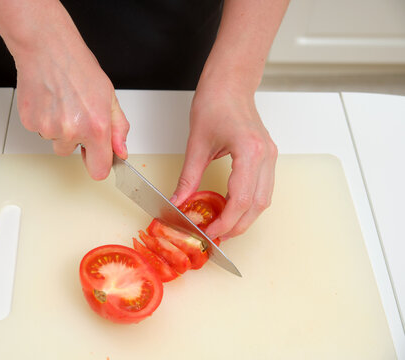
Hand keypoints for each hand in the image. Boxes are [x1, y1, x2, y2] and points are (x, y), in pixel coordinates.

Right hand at [14, 43, 128, 179]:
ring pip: (54, 141)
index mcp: (96, 127)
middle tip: (75, 112)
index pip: (99, 170)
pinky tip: (49, 100)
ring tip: (61, 102)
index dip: (98, 163)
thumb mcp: (109, 97)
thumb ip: (118, 128)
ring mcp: (48, 128)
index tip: (96, 155)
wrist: (47, 48)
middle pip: (71, 154)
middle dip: (75, 139)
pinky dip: (43, 119)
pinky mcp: (30, 123)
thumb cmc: (78, 68)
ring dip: (58, 128)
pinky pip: (39, 131)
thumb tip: (121, 152)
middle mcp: (72, 131)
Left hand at [172, 87, 276, 239]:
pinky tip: (231, 209)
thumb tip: (178, 202)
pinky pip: (263, 189)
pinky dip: (248, 204)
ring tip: (222, 227)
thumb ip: (188, 178)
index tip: (209, 233)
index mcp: (250, 152)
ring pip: (264, 200)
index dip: (225, 222)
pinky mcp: (268, 157)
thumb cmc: (215, 102)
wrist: (230, 83)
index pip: (241, 200)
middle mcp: (266, 156)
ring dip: (244, 218)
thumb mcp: (196, 143)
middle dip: (236, 226)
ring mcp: (271, 157)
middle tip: (215, 237)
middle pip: (257, 205)